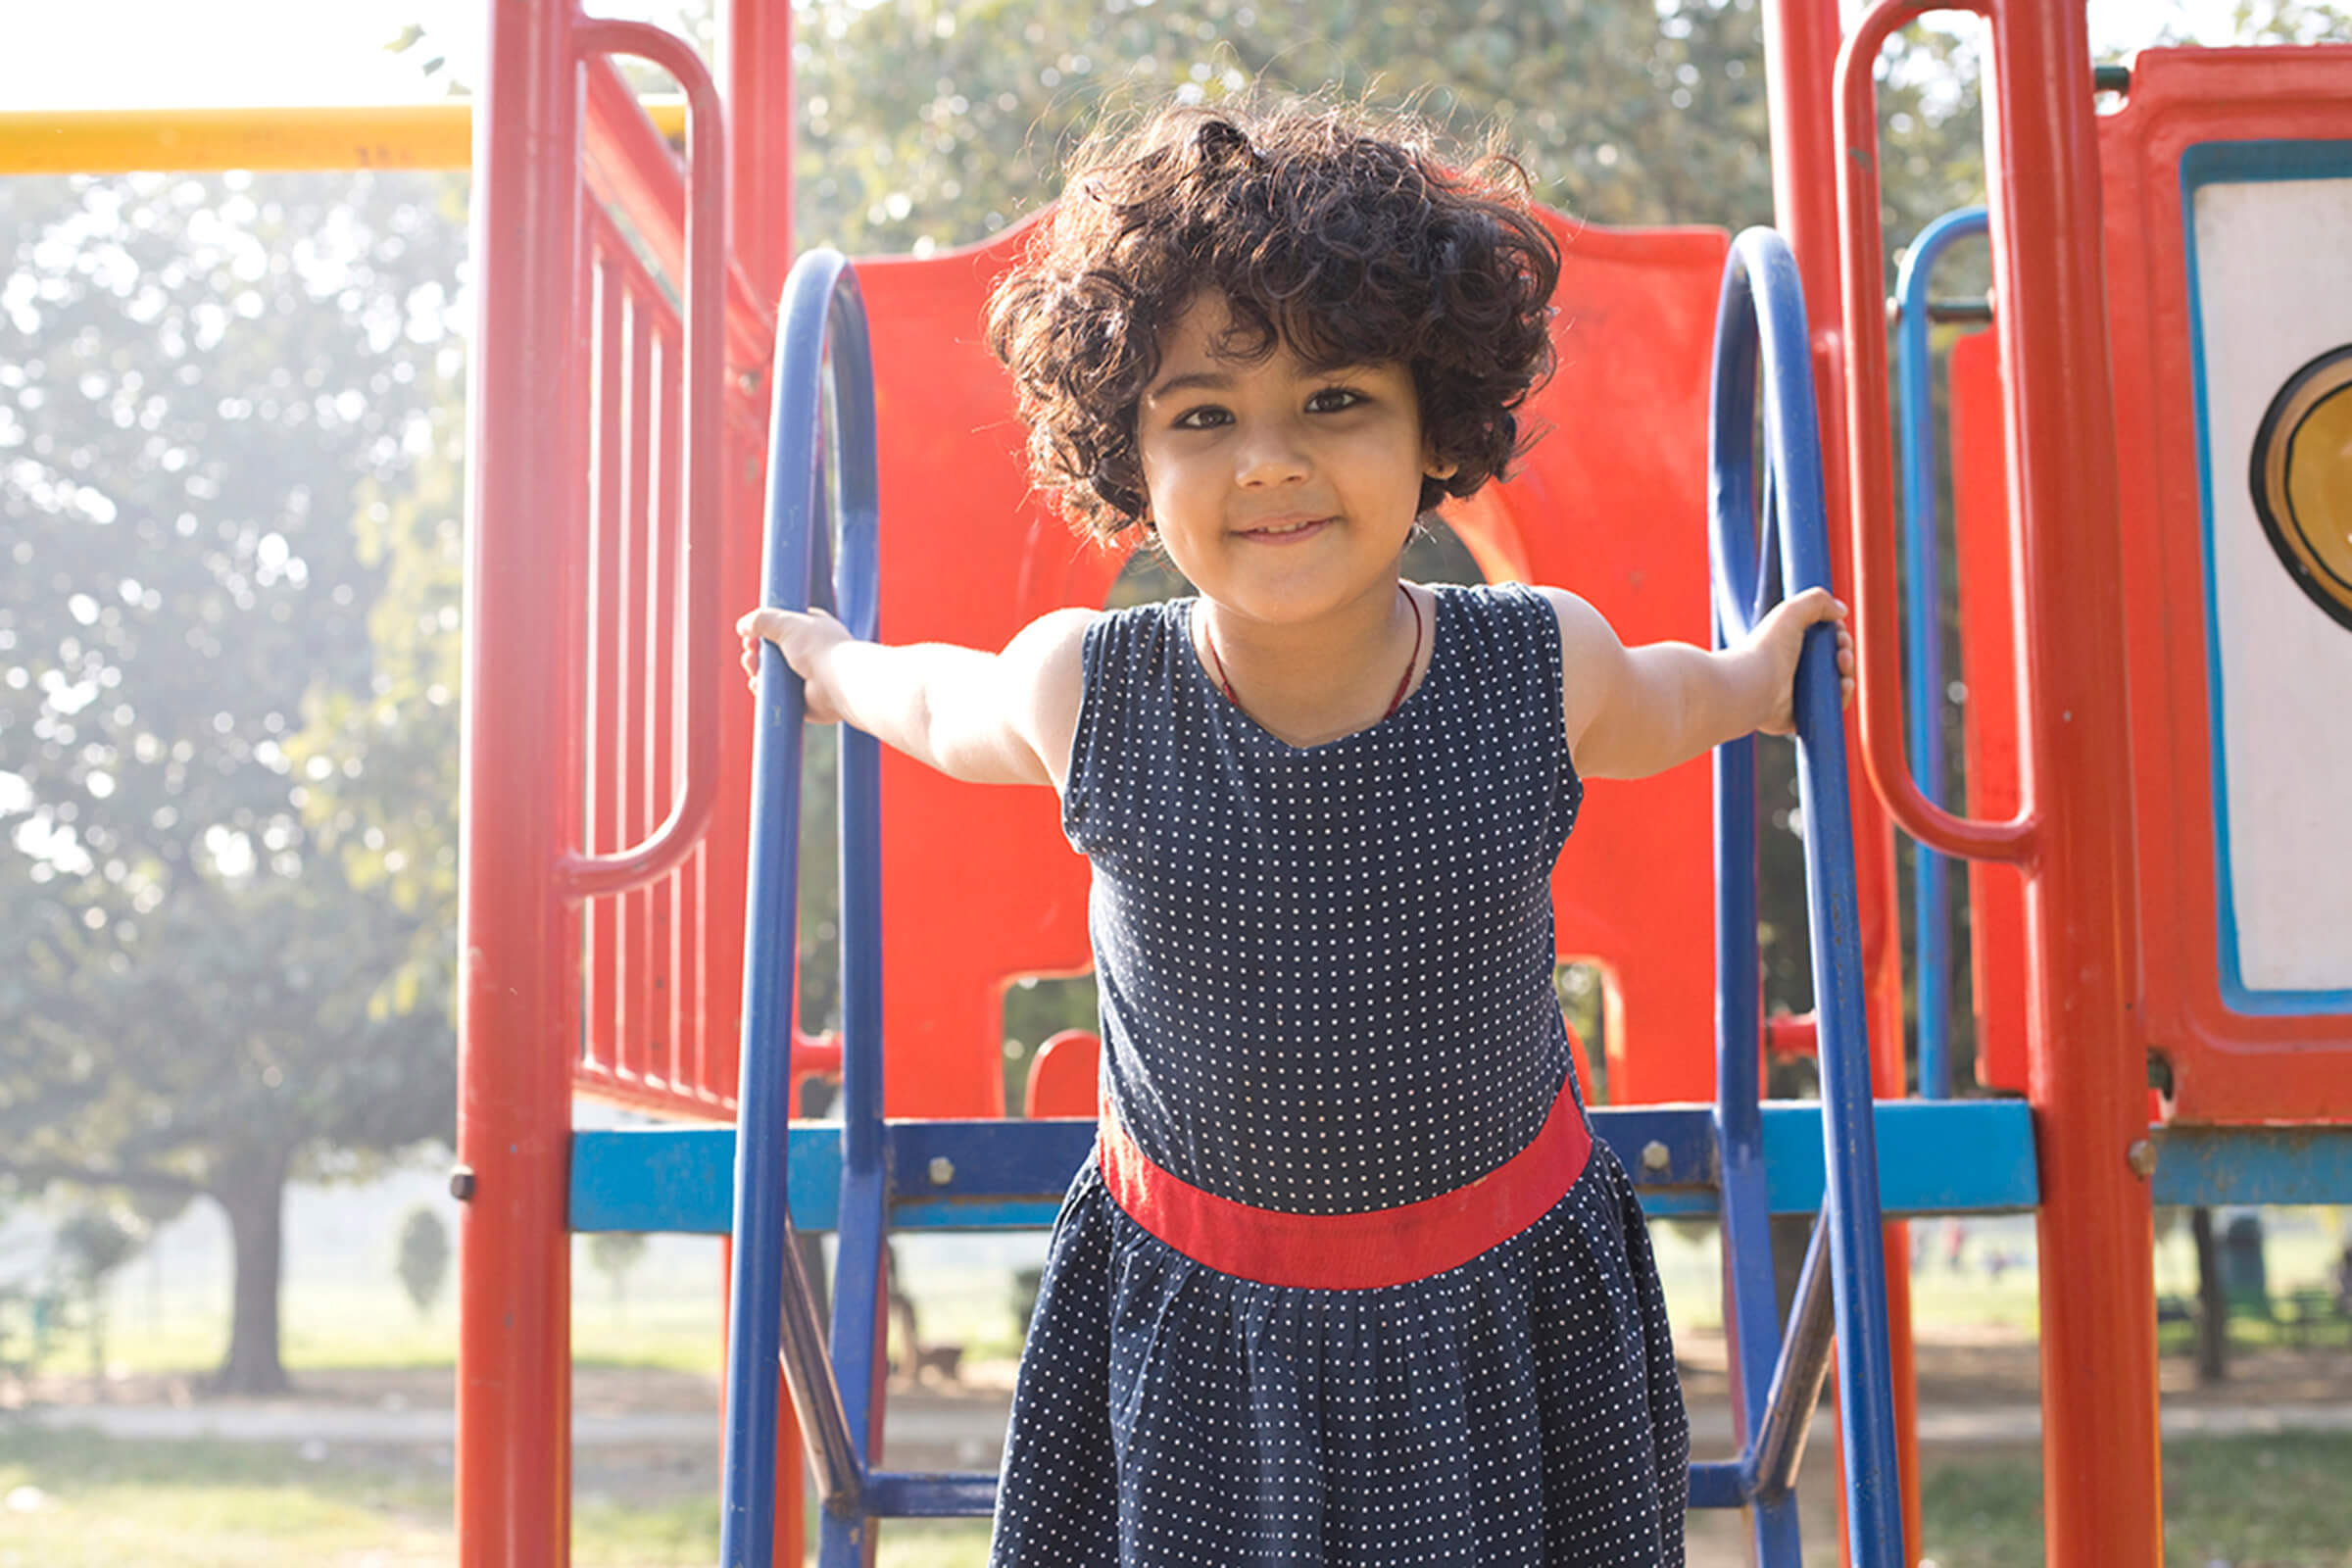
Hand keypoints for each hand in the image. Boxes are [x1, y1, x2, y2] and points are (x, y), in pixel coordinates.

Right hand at [737, 604, 852, 723]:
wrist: (838, 681)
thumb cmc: (818, 647)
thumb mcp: (786, 623)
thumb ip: (762, 620)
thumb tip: (742, 626)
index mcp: (813, 629)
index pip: (784, 627)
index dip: (764, 630)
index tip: (749, 634)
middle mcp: (812, 652)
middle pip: (775, 652)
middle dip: (757, 652)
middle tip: (749, 653)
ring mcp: (808, 677)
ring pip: (774, 674)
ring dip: (758, 671)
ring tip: (751, 668)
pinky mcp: (804, 701)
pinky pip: (779, 695)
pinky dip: (765, 691)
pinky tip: (756, 686)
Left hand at [1747, 587, 1854, 735]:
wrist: (1752, 686)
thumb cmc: (1766, 647)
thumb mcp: (1791, 612)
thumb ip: (1817, 600)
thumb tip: (1841, 610)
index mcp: (1790, 647)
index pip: (1824, 641)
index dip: (1838, 635)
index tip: (1838, 631)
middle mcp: (1794, 670)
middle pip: (1834, 661)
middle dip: (1846, 651)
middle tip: (1841, 649)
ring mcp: (1799, 694)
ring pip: (1837, 684)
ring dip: (1848, 672)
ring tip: (1842, 663)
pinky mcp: (1803, 715)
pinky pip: (1832, 707)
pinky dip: (1843, 695)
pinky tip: (1845, 684)